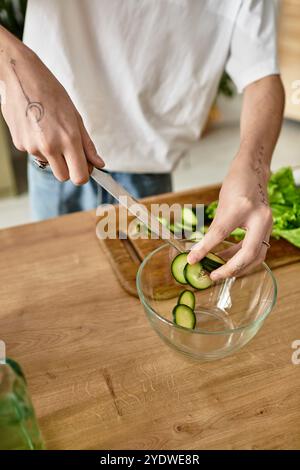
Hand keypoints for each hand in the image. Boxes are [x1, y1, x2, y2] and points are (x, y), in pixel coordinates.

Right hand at [0, 35, 103, 183]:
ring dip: (52, 154)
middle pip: (63, 177)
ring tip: (49, 129)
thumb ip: (87, 144)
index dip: (83, 174)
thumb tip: (99, 163)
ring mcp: (32, 147)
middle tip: (69, 151)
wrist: (21, 76)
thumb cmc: (51, 92)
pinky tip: (36, 126)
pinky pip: (34, 154)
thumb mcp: (75, 116)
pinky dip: (38, 145)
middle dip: (68, 168)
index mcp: (68, 139)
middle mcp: (49, 147)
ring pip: (48, 164)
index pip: (79, 176)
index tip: (85, 167)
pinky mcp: (19, 144)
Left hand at [187, 157, 272, 279]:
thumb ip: (214, 229)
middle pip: (248, 253)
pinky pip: (256, 250)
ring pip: (256, 256)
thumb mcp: (222, 204)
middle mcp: (260, 218)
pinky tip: (226, 259)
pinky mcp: (267, 230)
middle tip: (212, 276)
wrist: (254, 173)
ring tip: (217, 271)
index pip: (221, 233)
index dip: (205, 249)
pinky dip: (241, 258)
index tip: (192, 259)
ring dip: (237, 267)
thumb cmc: (237, 184)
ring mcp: (267, 225)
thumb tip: (198, 250)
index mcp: (243, 208)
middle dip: (230, 269)